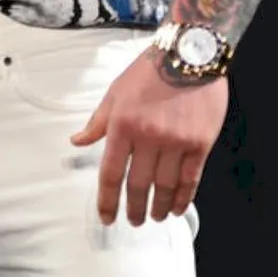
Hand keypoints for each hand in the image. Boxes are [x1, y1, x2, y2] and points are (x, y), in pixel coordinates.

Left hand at [72, 49, 229, 225]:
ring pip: (165, 185)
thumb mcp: (115, 93)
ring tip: (156, 217)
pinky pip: (191, 178)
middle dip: (134, 207)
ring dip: (159, 206)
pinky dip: (184, 197)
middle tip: (133, 221)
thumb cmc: (148, 72)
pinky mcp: (200, 143)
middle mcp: (148, 137)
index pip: (111, 172)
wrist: (188, 55)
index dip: (107, 199)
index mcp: (122, 126)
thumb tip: (77, 142)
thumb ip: (97, 122)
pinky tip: (179, 208)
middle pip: (138, 184)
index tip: (107, 217)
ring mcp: (176, 142)